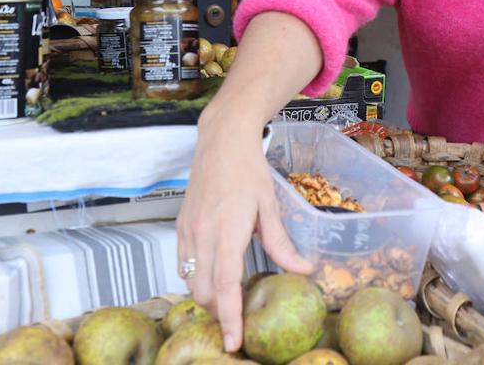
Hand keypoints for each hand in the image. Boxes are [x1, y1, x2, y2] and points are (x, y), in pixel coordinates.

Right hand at [176, 111, 311, 352]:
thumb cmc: (248, 170)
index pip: (225, 286)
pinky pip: (184, 265)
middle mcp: (202, 235)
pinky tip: (214, 276)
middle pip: (204, 292)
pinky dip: (197, 279)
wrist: (220, 141)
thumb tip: (302, 270)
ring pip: (191, 282)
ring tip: (229, 302)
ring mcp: (188, 232)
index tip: (234, 342)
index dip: (229, 318)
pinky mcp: (181, 227)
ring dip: (207, 297)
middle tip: (240, 322)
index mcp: (227, 232)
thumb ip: (281, 243)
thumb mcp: (269, 205)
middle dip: (220, 312)